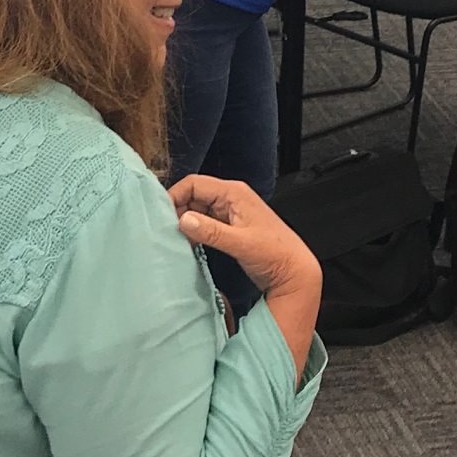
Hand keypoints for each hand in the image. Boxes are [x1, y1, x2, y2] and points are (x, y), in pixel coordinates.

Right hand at [169, 176, 320, 301]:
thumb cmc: (275, 254)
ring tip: (175, 240)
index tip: (162, 217)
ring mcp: (230, 213)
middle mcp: (231, 198)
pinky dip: (195, 232)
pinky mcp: (229, 228)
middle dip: (178, 211)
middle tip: (166, 232)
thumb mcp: (241, 243)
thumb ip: (211, 232)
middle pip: (193, 196)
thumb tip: (183, 220)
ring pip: (197, 211)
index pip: (194, 184)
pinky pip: (204, 224)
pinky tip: (189, 246)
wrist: (294, 272)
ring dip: (185, 223)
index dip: (175, 197)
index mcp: (234, 193)